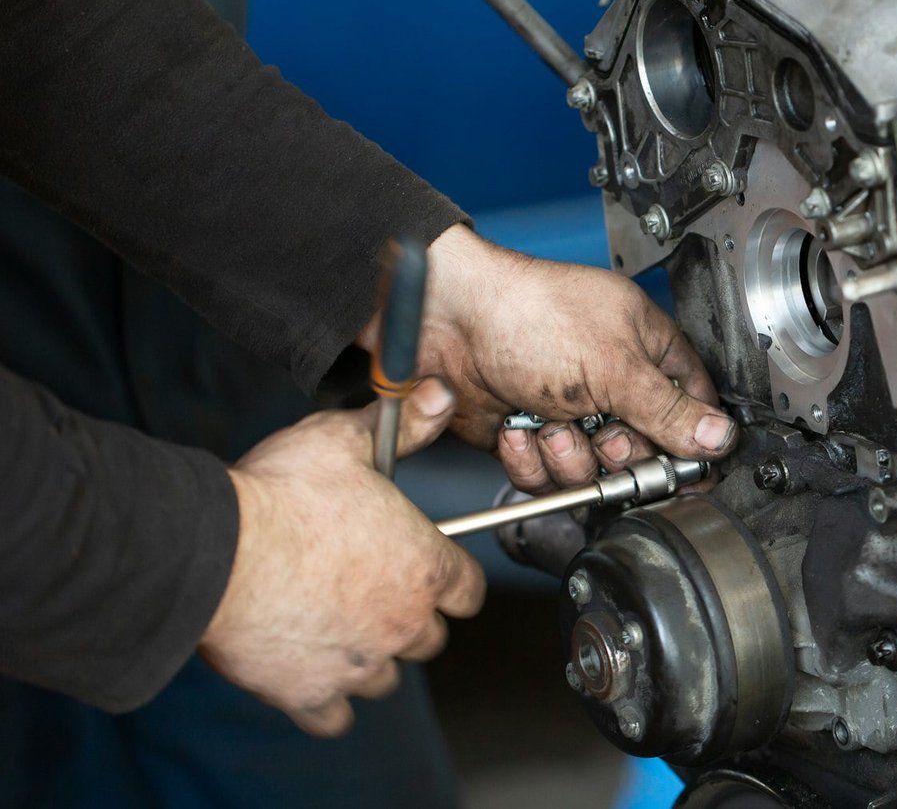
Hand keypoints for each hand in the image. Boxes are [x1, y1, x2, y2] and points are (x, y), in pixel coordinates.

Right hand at [198, 378, 484, 735]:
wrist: (214, 549)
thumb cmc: (280, 494)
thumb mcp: (347, 440)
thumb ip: (403, 424)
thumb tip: (438, 395)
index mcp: (423, 566)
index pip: (468, 591)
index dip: (449, 579)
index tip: (427, 570)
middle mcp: (402, 622)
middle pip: (430, 637)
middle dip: (408, 618)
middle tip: (370, 592)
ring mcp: (358, 663)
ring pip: (386, 677)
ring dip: (370, 657)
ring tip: (337, 627)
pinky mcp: (309, 693)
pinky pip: (335, 715)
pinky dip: (325, 699)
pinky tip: (309, 670)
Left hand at [412, 225, 736, 490]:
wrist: (446, 321)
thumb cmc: (529, 314)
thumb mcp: (615, 366)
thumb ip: (669, 410)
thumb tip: (720, 436)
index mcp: (647, 350)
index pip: (692, 407)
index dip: (690, 441)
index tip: (684, 466)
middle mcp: (612, 385)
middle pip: (643, 453)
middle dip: (617, 453)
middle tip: (603, 432)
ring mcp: (570, 412)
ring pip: (592, 473)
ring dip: (567, 456)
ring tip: (549, 421)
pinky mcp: (530, 437)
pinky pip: (545, 478)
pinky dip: (528, 459)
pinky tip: (518, 426)